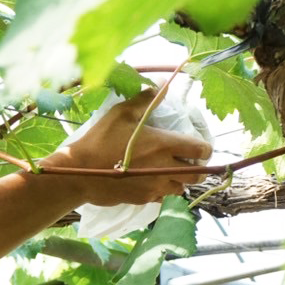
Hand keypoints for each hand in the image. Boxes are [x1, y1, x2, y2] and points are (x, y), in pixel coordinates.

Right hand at [39, 89, 212, 206]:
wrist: (79, 173)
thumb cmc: (100, 140)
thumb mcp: (121, 113)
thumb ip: (146, 100)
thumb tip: (163, 84)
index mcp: (165, 145)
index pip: (202, 150)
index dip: (204, 148)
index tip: (198, 146)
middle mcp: (165, 168)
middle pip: (197, 174)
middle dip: (196, 167)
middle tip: (186, 160)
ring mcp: (155, 187)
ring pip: (181, 188)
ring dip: (179, 180)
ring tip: (168, 171)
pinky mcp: (143, 199)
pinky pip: (162, 198)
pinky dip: (161, 190)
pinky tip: (150, 181)